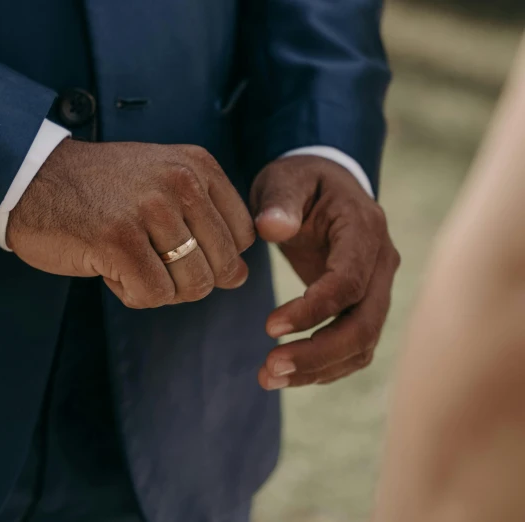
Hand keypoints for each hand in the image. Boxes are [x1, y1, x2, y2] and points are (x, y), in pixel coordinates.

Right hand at [8, 139, 254, 307]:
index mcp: (198, 166)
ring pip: (192, 284)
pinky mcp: (118, 239)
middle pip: (222, 266)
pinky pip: (152, 294)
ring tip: (126, 260)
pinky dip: (131, 294)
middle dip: (188, 280)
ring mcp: (150, 209)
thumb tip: (240, 276)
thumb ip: (205, 222)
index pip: (244, 236)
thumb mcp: (162, 183)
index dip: (215, 257)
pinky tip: (108, 269)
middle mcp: (181, 182)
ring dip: (158, 288)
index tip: (175, 249)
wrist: (30, 179)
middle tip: (149, 263)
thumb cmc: (98, 190)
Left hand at [249, 156, 399, 388]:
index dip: (312, 311)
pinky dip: (325, 367)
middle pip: (364, 324)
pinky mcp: (365, 305)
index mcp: (364, 230)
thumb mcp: (285, 180)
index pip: (348, 283)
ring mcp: (377, 287)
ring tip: (268, 378)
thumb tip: (271, 228)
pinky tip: (288, 375)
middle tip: (269, 369)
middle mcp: (380, 263)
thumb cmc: (301, 181)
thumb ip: (279, 201)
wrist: (324, 186)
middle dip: (317, 354)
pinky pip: (355, 346)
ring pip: (362, 343)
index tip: (268, 327)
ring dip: (318, 368)